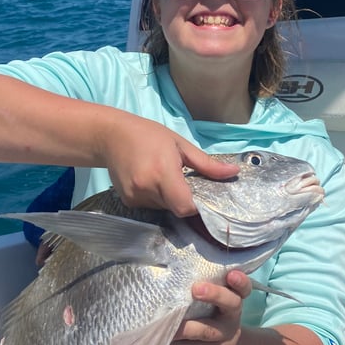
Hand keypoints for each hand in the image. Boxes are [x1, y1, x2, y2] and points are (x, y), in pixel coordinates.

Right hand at [101, 117, 238, 216]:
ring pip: (163, 209)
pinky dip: (155, 198)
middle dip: (183, 199)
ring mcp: (135, 197)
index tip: (202, 197)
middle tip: (182, 179)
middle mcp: (147, 188)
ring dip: (169, 198)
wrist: (111, 136)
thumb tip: (234, 173)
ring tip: (162, 176)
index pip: (185, 206)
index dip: (196, 207)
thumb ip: (207, 164)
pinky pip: (150, 206)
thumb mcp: (180, 145)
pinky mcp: (127, 201)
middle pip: (175, 208)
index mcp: (163, 172)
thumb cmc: (149, 135)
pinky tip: (150, 180)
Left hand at [165, 269, 251, 344]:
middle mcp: (232, 316)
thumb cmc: (209, 315)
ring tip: (167, 324)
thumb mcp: (212, 302)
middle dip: (214, 294)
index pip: (243, 288)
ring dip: (185, 328)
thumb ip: (202, 288)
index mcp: (233, 298)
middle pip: (231, 304)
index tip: (232, 274)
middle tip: (196, 289)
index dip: (240, 281)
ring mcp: (225, 337)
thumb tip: (170, 272)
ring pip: (206, 330)